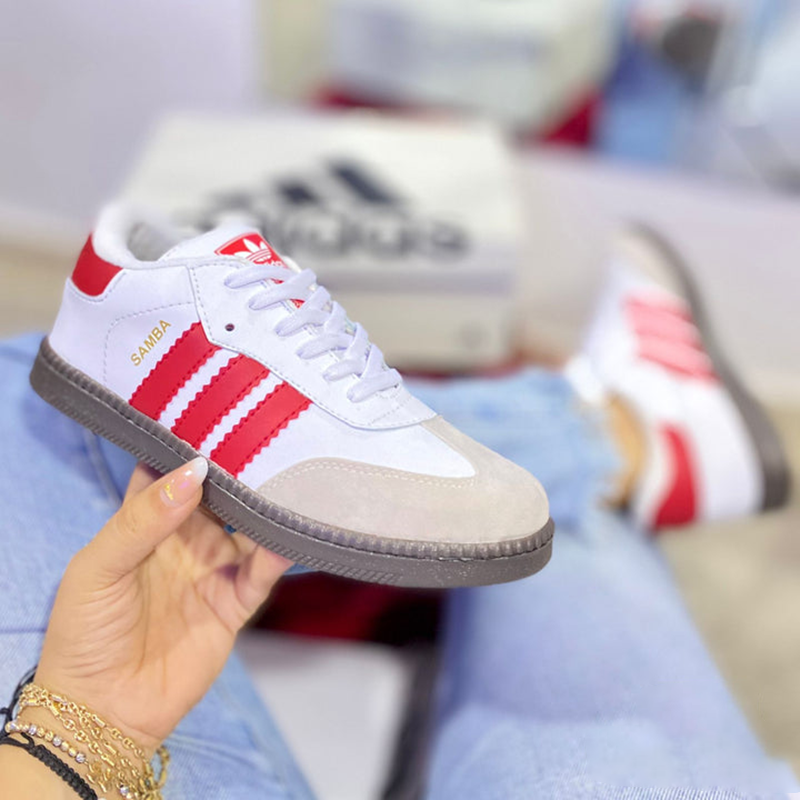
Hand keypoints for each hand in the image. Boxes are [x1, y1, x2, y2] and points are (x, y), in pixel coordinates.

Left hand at [34, 458, 289, 754]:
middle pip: (218, 494)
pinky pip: (261, 572)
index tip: (214, 417)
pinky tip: (284, 536)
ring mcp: (211, 570)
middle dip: (237, 470)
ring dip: (264, 508)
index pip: (169, 472)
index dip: (187, 445)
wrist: (102, 710)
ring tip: (286, 480)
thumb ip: (142, 519)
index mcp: (144, 524)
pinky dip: (276, 554)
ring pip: (247, 527)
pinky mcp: (233, 603)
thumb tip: (192, 472)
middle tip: (263, 440)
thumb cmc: (84, 633)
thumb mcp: (98, 568)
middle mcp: (183, 541)